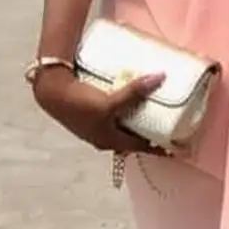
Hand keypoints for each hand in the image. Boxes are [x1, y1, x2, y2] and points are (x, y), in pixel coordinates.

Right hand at [32, 66, 168, 154]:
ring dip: (134, 121)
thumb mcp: (111, 102)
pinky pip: (112, 116)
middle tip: (166, 126)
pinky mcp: (89, 115)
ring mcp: (95, 128)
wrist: (51, 92)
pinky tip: (127, 99)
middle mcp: (103, 138)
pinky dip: (123, 110)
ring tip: (150, 111)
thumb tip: (161, 78)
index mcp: (111, 140)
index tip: (177, 150)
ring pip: (121, 127)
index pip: (142, 146)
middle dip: (147, 133)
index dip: (160, 147)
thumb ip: (135, 92)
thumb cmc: (80, 103)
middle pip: (132, 138)